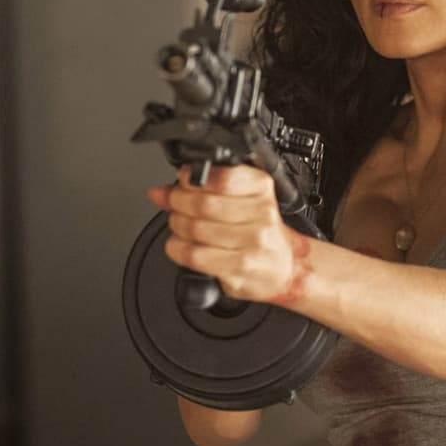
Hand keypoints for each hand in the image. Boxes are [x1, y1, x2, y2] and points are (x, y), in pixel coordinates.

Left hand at [147, 165, 310, 305]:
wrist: (285, 267)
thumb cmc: (262, 232)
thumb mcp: (242, 200)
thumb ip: (201, 191)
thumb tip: (160, 192)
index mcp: (261, 189)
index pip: (224, 177)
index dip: (194, 179)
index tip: (184, 181)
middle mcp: (261, 214)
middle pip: (204, 204)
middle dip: (178, 202)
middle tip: (175, 204)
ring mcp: (252, 243)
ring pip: (195, 229)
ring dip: (177, 226)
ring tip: (179, 225)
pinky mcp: (239, 268)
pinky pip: (195, 255)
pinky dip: (178, 249)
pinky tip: (181, 245)